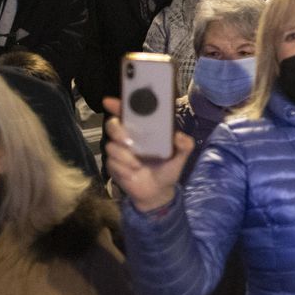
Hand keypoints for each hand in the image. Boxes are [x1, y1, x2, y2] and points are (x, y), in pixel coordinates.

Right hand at [101, 96, 193, 212]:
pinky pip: (112, 162)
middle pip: (113, 125)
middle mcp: (130, 137)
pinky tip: (133, 173)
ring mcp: (120, 151)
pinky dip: (124, 168)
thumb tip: (178, 136)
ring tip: (137, 165)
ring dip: (125, 157)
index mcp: (145, 131)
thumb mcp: (181, 156)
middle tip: (129, 142)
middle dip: (118, 131)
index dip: (118, 105)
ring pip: (111, 146)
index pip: (129, 114)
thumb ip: (184, 144)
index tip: (109, 101)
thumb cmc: (168, 169)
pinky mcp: (113, 165)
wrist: (157, 192)